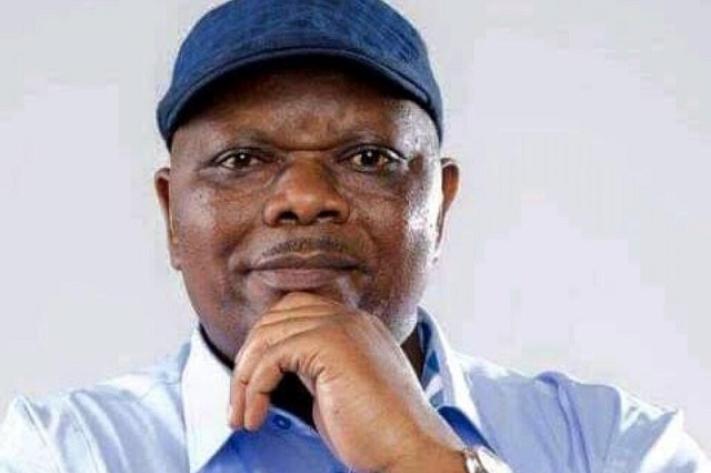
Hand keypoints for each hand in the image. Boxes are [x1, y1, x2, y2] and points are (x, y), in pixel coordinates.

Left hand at [228, 291, 465, 472]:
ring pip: (267, 337)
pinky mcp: (330, 343)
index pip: (293, 310)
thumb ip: (311, 367)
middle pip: (274, 318)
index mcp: (355, 324)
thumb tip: (270, 367)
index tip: (252, 383)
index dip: (266, 343)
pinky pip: (271, 358)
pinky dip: (254, 390)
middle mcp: (349, 317)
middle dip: (248, 360)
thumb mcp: (335, 389)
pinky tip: (256, 417)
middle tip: (239, 402)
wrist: (409, 449)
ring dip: (244, 380)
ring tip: (242, 415)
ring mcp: (341, 325)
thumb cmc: (376, 432)